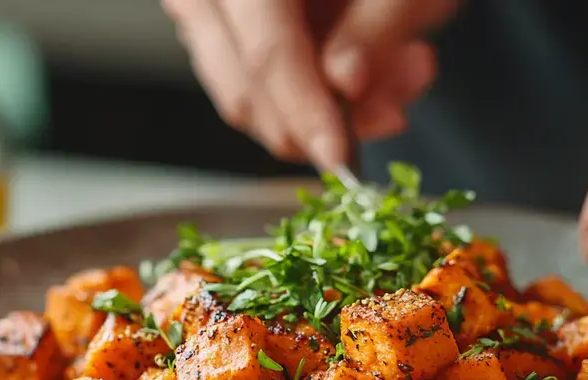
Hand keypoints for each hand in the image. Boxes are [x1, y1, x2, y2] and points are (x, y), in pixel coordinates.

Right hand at [162, 0, 456, 169]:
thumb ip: (378, 24)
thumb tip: (346, 86)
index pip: (267, 53)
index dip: (307, 113)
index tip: (340, 157)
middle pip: (246, 85)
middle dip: (319, 119)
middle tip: (391, 108)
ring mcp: (197, 4)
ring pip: (241, 90)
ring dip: (316, 105)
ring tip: (391, 72)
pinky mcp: (210, 18)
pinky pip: (245, 72)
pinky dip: (302, 83)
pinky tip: (355, 59)